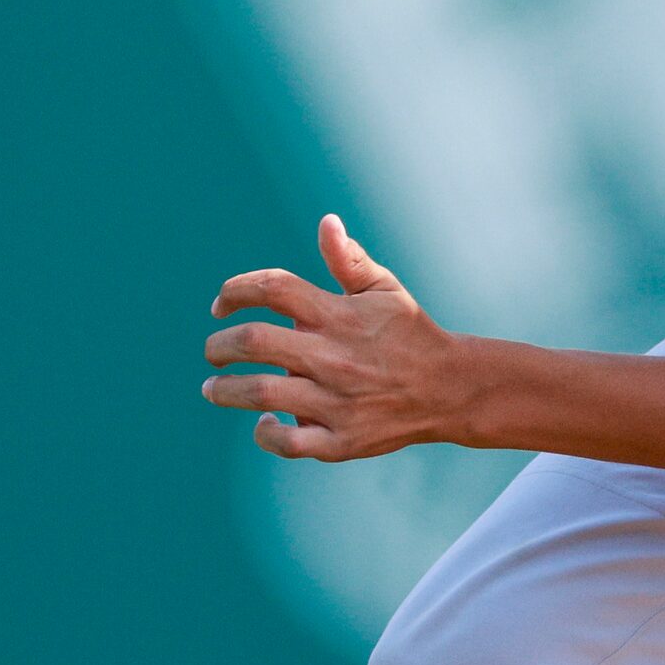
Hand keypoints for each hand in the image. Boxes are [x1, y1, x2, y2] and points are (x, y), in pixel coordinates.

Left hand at [204, 216, 468, 461]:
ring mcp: (336, 401)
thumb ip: (349, 260)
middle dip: (219, 346)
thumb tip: (326, 222)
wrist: (450, 388)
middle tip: (214, 353)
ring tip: (215, 389)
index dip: (236, 290)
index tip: (222, 305)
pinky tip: (264, 422)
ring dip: (224, 391)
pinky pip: (287, 442)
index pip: (274, 289)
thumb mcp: (385, 290)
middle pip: (253, 341)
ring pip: (260, 394)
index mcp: (341, 315)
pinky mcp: (341, 441)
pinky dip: (266, 433)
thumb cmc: (410, 333)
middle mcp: (334, 356)